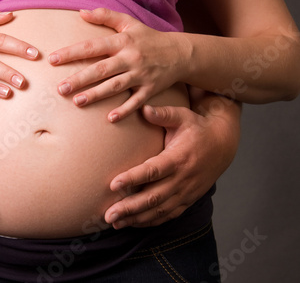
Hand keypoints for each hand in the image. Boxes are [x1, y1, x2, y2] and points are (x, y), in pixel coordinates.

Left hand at [48, 8, 189, 121]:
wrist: (180, 53)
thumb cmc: (149, 38)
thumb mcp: (130, 22)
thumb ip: (105, 16)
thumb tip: (81, 12)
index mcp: (122, 41)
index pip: (92, 46)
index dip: (72, 53)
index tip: (53, 60)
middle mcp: (130, 58)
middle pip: (101, 69)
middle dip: (80, 79)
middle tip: (60, 88)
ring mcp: (141, 75)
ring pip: (115, 86)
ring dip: (96, 95)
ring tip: (77, 102)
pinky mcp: (150, 89)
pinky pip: (136, 101)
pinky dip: (125, 110)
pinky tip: (110, 119)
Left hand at [104, 99, 239, 227]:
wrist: (223, 145)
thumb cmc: (196, 128)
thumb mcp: (182, 116)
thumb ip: (163, 114)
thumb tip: (143, 108)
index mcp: (178, 158)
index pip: (153, 171)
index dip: (133, 178)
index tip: (113, 184)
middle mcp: (182, 178)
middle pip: (154, 197)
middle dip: (130, 207)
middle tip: (108, 214)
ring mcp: (186, 192)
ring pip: (159, 210)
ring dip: (136, 218)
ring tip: (114, 222)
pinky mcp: (187, 200)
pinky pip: (168, 215)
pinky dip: (150, 221)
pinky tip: (132, 223)